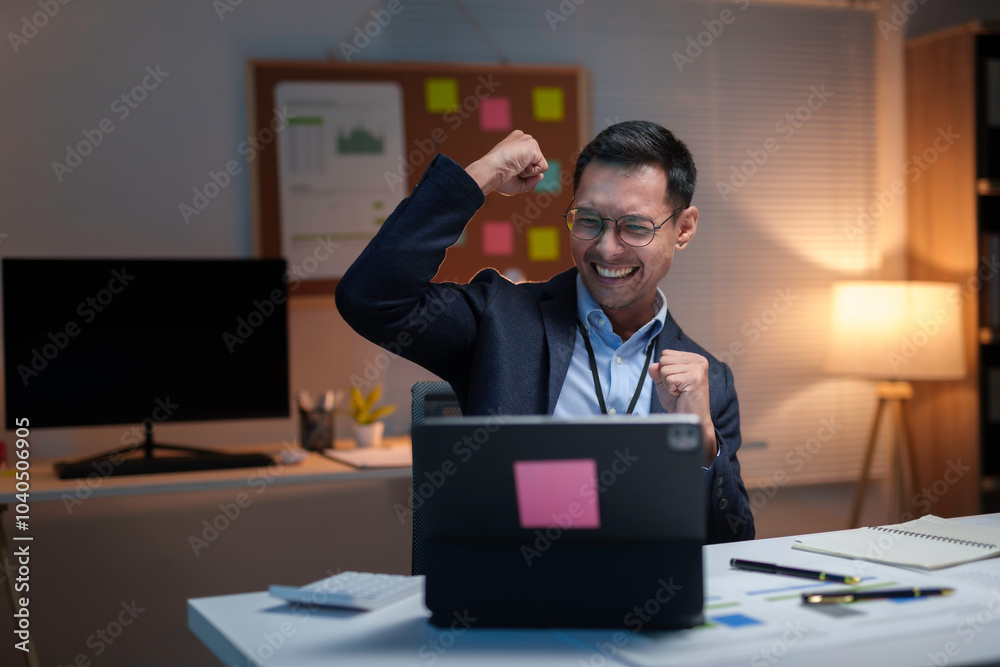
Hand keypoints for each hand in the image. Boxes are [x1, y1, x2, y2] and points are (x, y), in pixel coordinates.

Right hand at [465, 130, 547, 195]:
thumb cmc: (498, 178)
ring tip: (514, 166)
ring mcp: (527, 140)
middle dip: (526, 172)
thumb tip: (541, 176)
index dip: (521, 172)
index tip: (507, 169)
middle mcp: (522, 138)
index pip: (530, 161)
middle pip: (536, 163)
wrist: (490, 171)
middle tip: (511, 169)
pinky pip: (542, 167)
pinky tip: (519, 166)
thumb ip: (529, 181)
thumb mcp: (516, 183)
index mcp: (515, 143)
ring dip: (528, 172)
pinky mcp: (533, 145)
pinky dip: (532, 172)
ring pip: (540, 165)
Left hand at [648, 350, 717, 464]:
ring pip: (664, 368)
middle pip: (664, 359)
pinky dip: (670, 389)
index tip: (677, 382)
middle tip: (678, 388)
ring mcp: (698, 368)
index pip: (665, 353)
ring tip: (680, 391)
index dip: (665, 370)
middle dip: (665, 376)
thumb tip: (653, 366)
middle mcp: (698, 360)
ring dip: (668, 383)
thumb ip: (658, 372)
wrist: (689, 418)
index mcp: (693, 358)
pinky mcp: (694, 378)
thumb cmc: (680, 402)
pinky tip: (681, 394)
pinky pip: (668, 378)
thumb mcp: (665, 383)